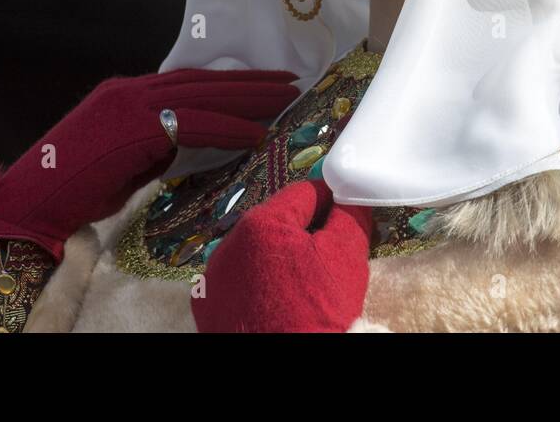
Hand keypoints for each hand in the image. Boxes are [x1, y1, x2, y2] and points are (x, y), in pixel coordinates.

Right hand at [0, 68, 300, 261]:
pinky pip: (196, 124)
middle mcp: (130, 90)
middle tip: (290, 79)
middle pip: (203, 80)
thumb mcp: (124, 160)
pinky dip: (230, 128)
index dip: (228, 81)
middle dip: (249, 81)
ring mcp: (132, 104)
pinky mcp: (137, 127)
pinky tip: (258, 133)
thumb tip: (193, 145)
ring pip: (206, 95)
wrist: (34, 200)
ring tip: (287, 98)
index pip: (188, 81)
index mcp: (125, 94)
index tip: (261, 82)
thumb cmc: (74, 189)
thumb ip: (157, 145)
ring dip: (251, 97)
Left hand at [191, 177, 375, 332]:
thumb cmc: (319, 312)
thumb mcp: (346, 257)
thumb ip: (350, 215)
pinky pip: (238, 276)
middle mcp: (229, 242)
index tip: (345, 208)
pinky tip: (278, 298)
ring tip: (304, 279)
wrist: (287, 366)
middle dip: (305, 229)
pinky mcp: (207, 301)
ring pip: (255, 247)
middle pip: (277, 220)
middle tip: (330, 249)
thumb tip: (351, 194)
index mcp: (262, 223)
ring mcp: (214, 274)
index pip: (303, 193)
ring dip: (279, 253)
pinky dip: (257, 279)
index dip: (330, 198)